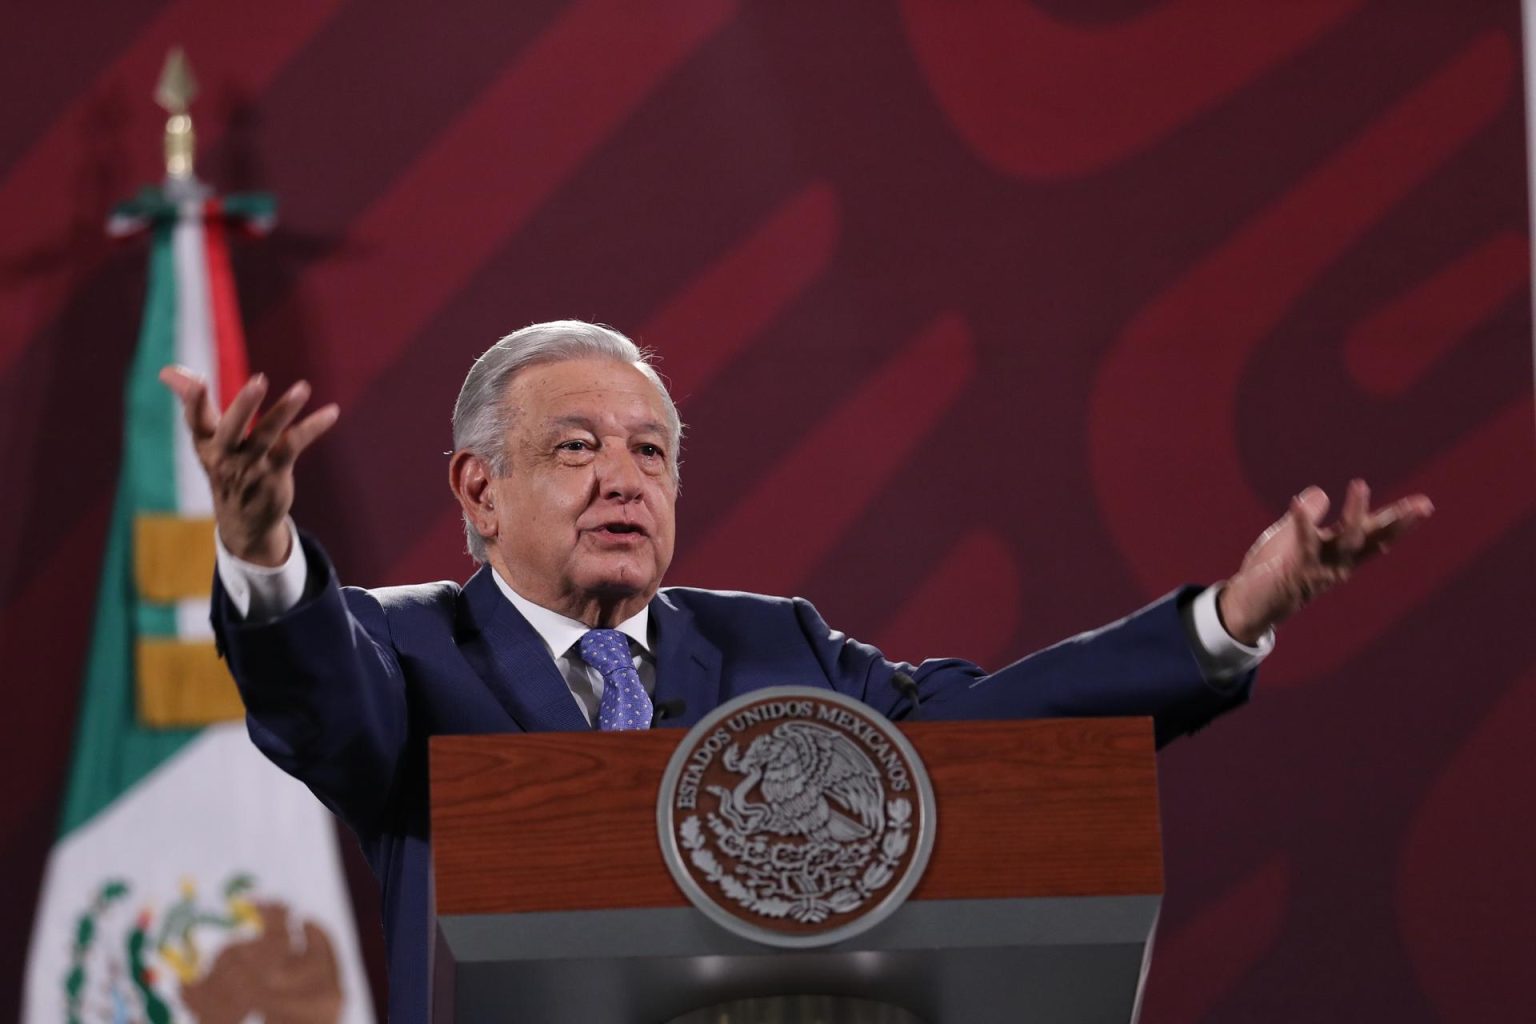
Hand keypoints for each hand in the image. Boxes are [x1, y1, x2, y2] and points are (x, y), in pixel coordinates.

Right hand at [159, 366, 339, 565]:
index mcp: (205, 444)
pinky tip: (332, 412)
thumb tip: (167, 370)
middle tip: (258, 382)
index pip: (196, 419)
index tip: (196, 381)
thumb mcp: (206, 439)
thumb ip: (194, 403)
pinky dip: (313, 427)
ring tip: (302, 388)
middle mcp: (225, 455)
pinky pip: (294, 445)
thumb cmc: (224, 467)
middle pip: (231, 428)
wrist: (243, 522)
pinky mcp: (274, 474)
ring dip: (285, 409)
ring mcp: (251, 466)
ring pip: (268, 434)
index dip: (193, 400)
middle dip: (244, 405)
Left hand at [1217, 480, 1433, 644]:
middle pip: (1373, 540)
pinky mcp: (1297, 571)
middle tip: (1422, 504)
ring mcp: (1320, 569)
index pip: (1376, 535)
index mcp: (1341, 554)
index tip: (1425, 505)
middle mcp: (1338, 564)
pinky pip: (1303, 544)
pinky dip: (1303, 522)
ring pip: (1345, 540)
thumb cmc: (1275, 570)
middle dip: (1397, 522)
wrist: (1251, 605)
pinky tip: (1297, 502)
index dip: (1400, 521)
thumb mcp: (1293, 537)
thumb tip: (1320, 491)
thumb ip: (1310, 516)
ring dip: (1354, 513)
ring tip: (1361, 484)